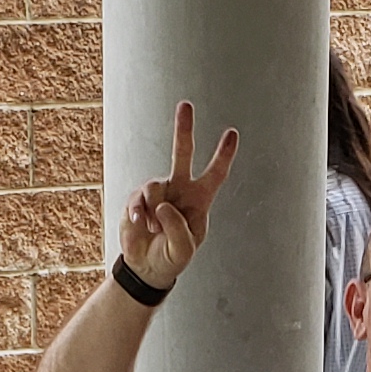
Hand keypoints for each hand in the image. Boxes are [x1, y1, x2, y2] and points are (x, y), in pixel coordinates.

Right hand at [120, 99, 238, 291]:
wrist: (146, 266)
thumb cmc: (172, 257)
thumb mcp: (183, 249)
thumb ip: (177, 227)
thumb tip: (162, 203)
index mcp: (199, 200)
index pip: (215, 174)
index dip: (223, 155)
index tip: (232, 133)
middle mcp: (180, 189)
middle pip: (183, 153)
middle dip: (183, 129)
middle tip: (185, 104)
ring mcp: (158, 192)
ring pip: (154, 187)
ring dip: (153, 210)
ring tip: (153, 229)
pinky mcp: (138, 199)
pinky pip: (138, 200)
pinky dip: (138, 215)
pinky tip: (141, 226)